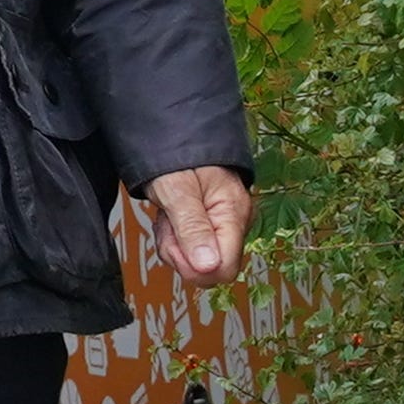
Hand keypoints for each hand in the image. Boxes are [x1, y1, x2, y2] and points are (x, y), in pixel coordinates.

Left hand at [136, 166, 250, 288]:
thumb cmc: (178, 155)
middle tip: (168, 225)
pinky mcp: (212, 224)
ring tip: (168, 216)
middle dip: (181, 254)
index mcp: (234, 214)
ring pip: (198, 260)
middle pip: (210, 268)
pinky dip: (175, 237)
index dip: (196, 267)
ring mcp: (224, 224)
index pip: (226, 269)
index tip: (175, 243)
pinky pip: (192, 247)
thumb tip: (208, 267)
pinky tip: (170, 217)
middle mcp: (235, 222)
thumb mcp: (178, 190)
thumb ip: (192, 229)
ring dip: (174, 244)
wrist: (176, 134)